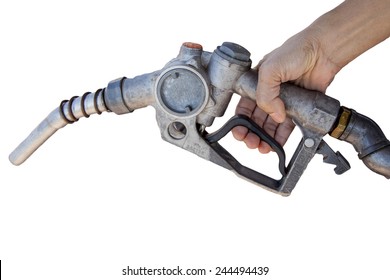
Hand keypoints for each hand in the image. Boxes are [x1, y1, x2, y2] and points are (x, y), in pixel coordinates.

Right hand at [233, 28, 340, 152]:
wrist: (324, 50)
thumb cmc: (296, 51)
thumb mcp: (270, 70)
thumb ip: (265, 95)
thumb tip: (275, 116)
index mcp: (256, 82)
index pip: (244, 106)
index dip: (240, 121)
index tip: (239, 132)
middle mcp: (269, 92)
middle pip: (256, 119)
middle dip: (252, 132)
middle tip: (251, 143)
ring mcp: (284, 100)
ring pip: (270, 124)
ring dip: (266, 137)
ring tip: (263, 147)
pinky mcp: (298, 106)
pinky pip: (288, 125)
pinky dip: (282, 136)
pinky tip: (277, 144)